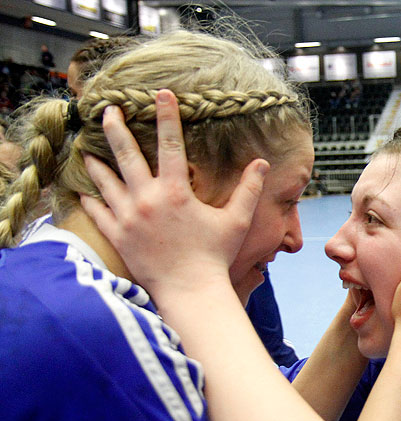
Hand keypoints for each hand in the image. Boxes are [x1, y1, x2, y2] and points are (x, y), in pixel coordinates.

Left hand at [81, 89, 264, 301]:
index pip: (170, 144)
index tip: (160, 93)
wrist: (190, 292)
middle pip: (126, 155)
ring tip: (87, 149)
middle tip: (106, 110)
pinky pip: (97, 213)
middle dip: (115, 128)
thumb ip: (248, 190)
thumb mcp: (236, 221)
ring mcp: (128, 218)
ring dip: (96, 162)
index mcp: (176, 192)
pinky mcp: (117, 237)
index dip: (166, 116)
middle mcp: (147, 199)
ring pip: (105, 181)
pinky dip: (90, 199)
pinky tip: (83, 190)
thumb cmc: (215, 256)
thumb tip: (262, 163)